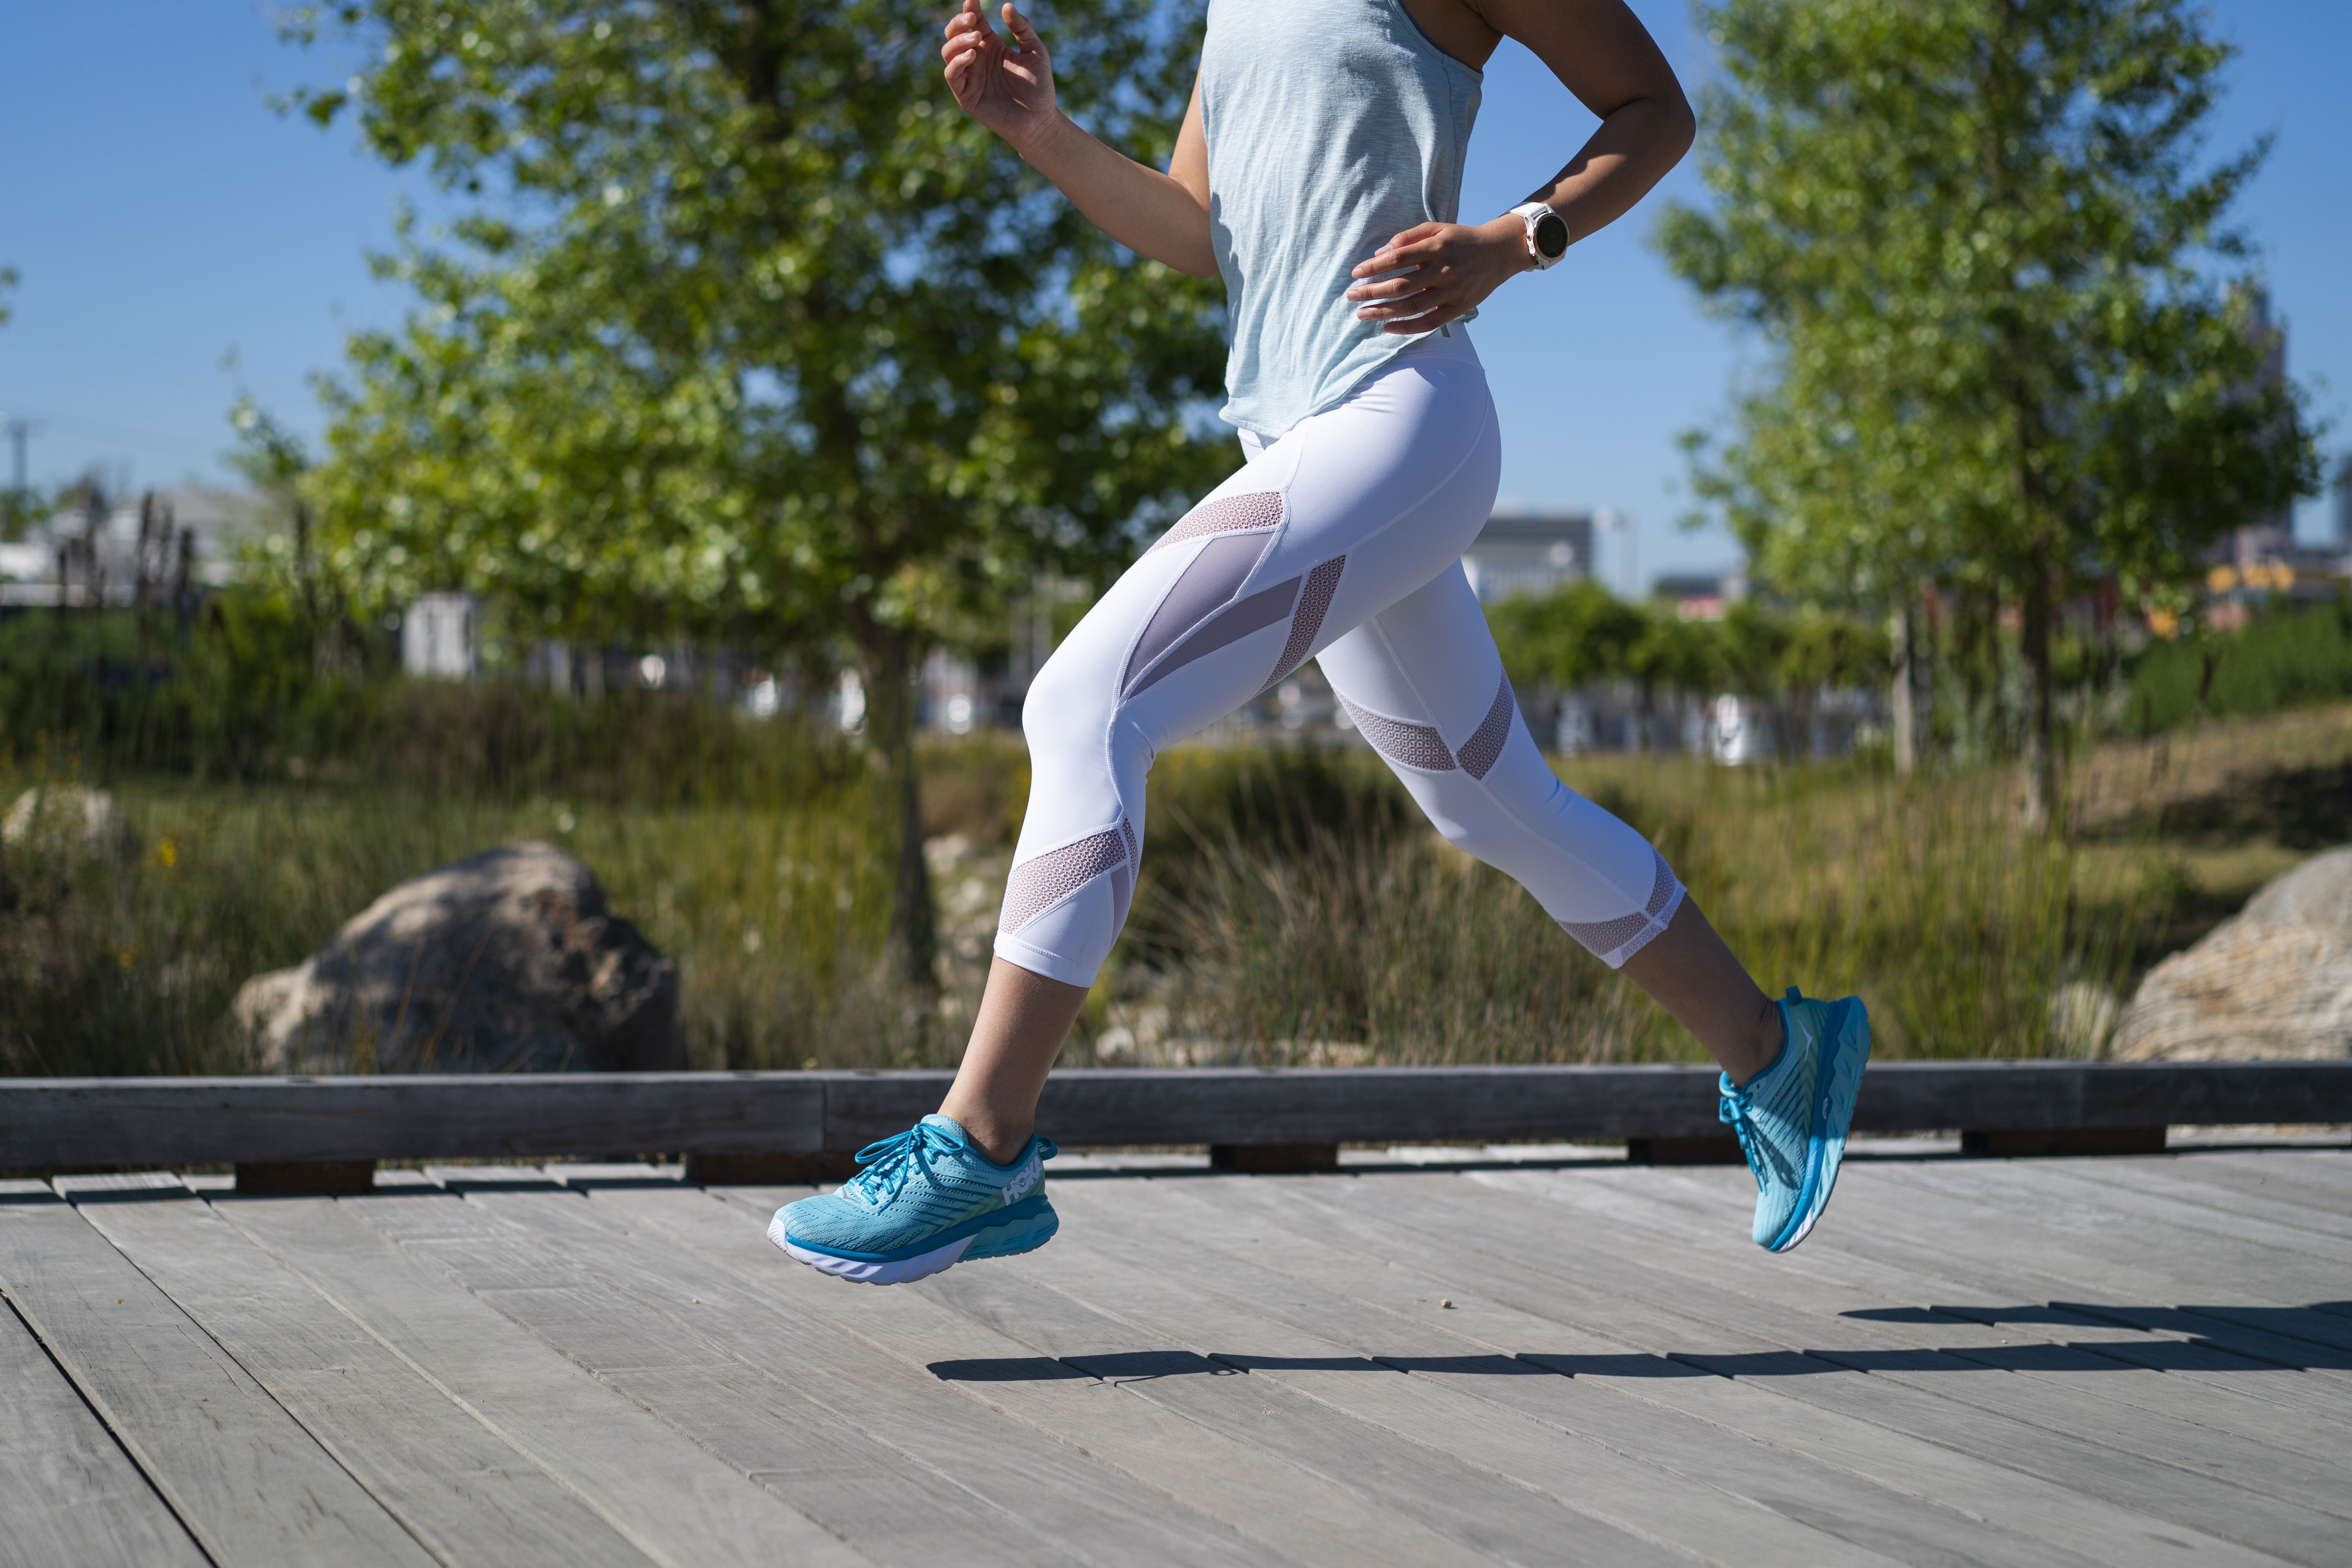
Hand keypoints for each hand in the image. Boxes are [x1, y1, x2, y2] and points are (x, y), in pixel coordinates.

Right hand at [942, 0, 1059, 153]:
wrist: (1039, 120)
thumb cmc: (1039, 87)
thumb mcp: (1035, 51)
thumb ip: (1023, 28)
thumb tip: (1006, 6)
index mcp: (990, 46)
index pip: (973, 21)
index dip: (970, 9)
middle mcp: (976, 59)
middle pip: (954, 34)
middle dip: (958, 22)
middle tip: (972, 19)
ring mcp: (969, 76)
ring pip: (948, 51)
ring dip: (958, 41)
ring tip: (976, 38)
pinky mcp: (966, 94)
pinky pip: (951, 74)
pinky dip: (957, 62)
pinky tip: (972, 55)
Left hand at [1345, 218, 1534, 333]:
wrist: (1500, 251)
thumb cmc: (1461, 240)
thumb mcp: (1437, 228)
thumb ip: (1408, 237)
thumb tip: (1380, 253)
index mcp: (1436, 247)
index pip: (1398, 259)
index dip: (1374, 267)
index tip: (1355, 273)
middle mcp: (1443, 270)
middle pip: (1401, 285)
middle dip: (1372, 292)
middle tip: (1351, 296)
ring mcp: (1452, 291)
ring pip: (1412, 306)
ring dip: (1384, 311)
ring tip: (1362, 314)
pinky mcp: (1459, 307)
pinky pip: (1430, 322)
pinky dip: (1407, 328)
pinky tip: (1388, 328)